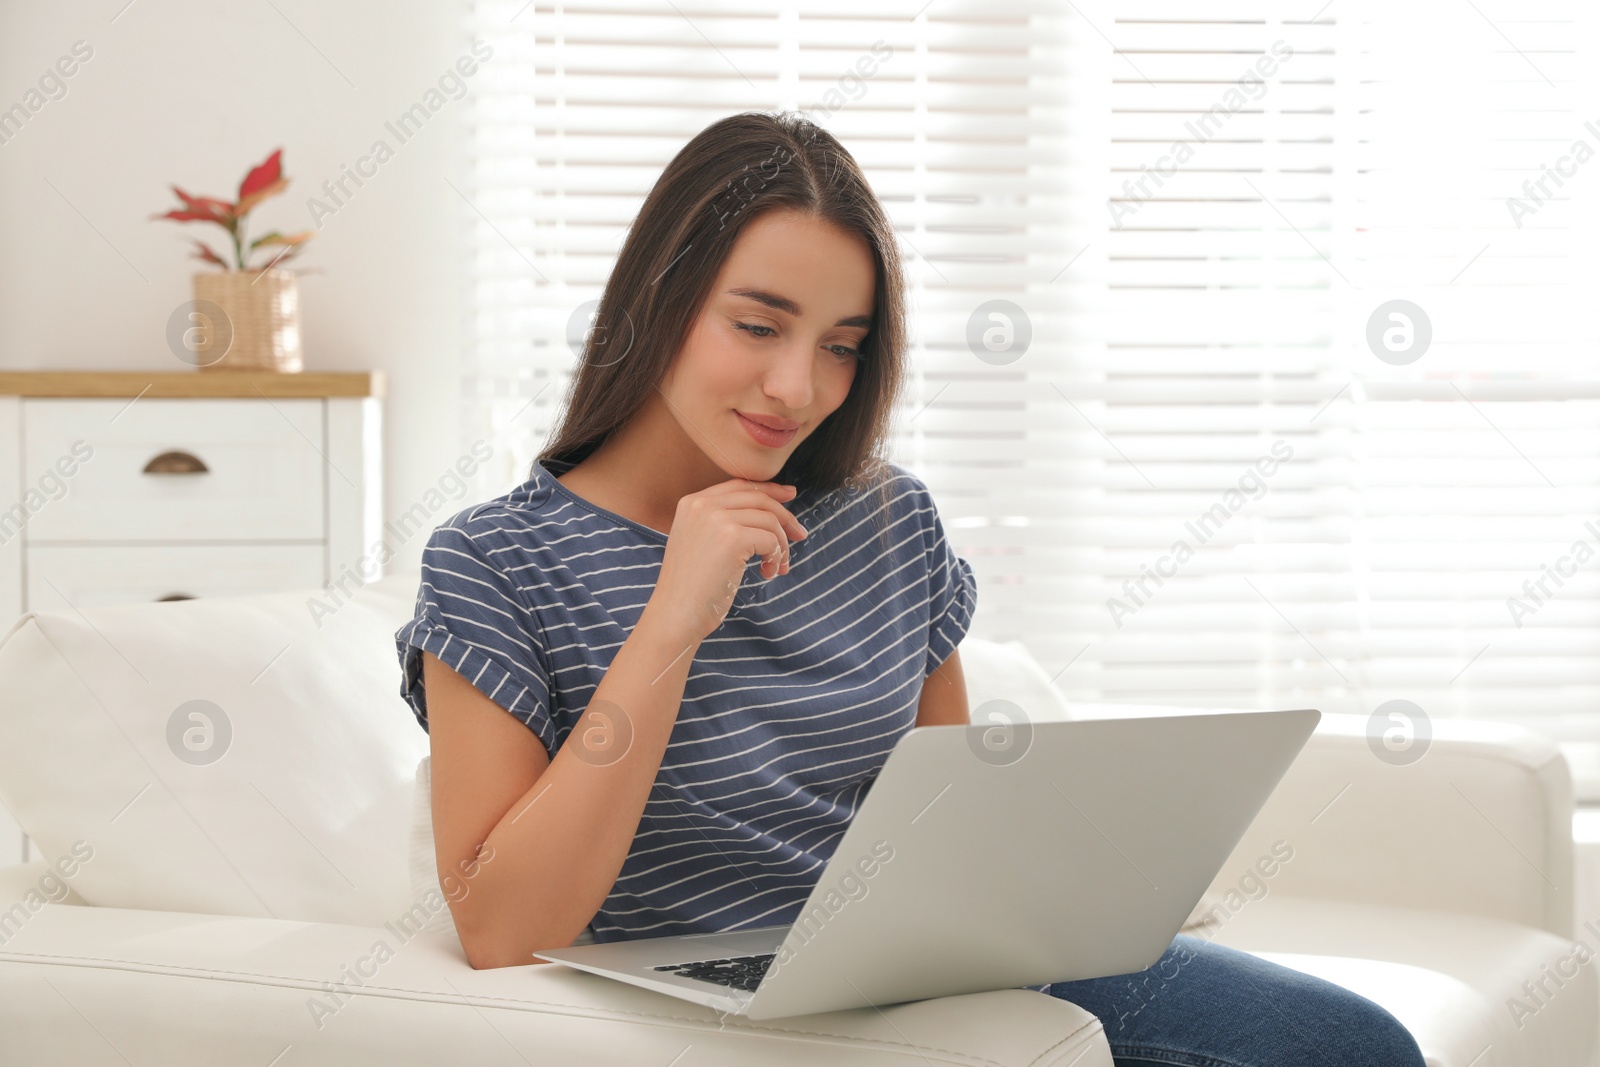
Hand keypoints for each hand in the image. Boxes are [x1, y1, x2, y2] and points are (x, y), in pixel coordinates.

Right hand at [648, 477, 808, 644]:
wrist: (675, 614)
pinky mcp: (733, 538)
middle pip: (758, 498)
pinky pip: (771, 540)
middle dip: (785, 516)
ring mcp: (717, 519)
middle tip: (800, 535)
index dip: (768, 489)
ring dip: (781, 545)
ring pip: (769, 520)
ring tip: (777, 567)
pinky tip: (767, 573)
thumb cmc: (690, 587)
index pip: (739, 485)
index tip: (790, 494)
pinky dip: (777, 557)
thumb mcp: (699, 543)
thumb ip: (722, 523)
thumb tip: (767, 511)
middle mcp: (703, 505)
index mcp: (691, 503)